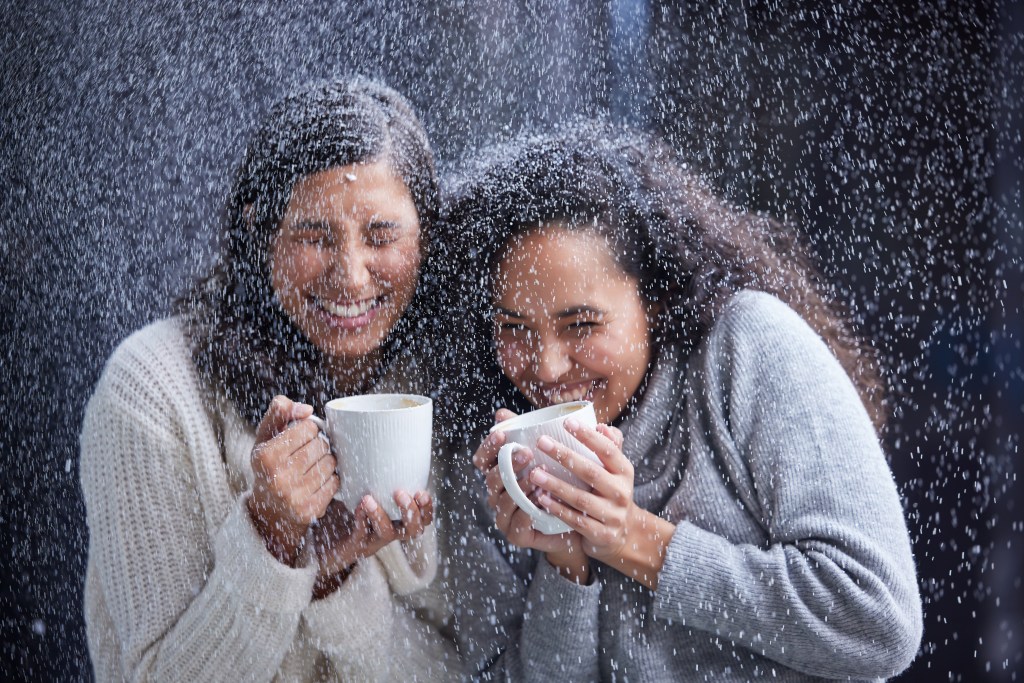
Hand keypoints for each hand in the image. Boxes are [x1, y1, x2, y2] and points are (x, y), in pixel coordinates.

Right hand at [247, 395, 338, 565]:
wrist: (268, 509)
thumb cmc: (269, 464)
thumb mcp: (265, 435)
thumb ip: (280, 411)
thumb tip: (307, 410)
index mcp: (265, 456)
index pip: (308, 427)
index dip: (308, 429)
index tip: (300, 437)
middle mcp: (278, 478)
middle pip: (321, 444)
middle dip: (319, 444)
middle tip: (308, 452)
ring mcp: (295, 497)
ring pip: (331, 463)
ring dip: (327, 460)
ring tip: (312, 466)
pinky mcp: (310, 511)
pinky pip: (335, 482)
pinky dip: (330, 478)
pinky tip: (316, 481)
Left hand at [310, 489, 434, 584]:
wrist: (323, 544)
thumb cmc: (345, 513)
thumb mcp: (363, 493)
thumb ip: (372, 477)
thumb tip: (376, 445)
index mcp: (396, 521)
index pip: (422, 520)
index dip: (427, 509)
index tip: (422, 492)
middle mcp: (388, 533)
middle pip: (413, 530)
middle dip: (412, 512)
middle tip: (401, 493)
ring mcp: (372, 540)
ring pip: (387, 533)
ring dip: (381, 515)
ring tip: (368, 499)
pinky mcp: (354, 545)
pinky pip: (361, 534)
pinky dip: (361, 519)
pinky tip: (357, 505)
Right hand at [473, 410, 589, 583]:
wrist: (581, 524)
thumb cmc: (570, 486)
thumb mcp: (566, 460)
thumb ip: (562, 439)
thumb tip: (553, 417)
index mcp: (504, 472)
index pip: (484, 458)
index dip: (489, 446)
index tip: (503, 434)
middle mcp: (500, 493)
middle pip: (491, 478)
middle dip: (507, 464)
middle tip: (527, 453)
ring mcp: (506, 515)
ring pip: (502, 501)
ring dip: (519, 487)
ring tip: (537, 476)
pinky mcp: (517, 534)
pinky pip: (516, 524)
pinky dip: (527, 512)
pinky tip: (540, 501)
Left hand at [528, 418, 673, 588]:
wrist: (624, 534)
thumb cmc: (611, 492)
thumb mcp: (616, 470)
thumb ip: (609, 446)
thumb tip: (599, 425)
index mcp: (624, 471)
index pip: (608, 449)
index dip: (588, 436)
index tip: (567, 422)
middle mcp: (621, 492)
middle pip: (591, 472)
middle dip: (564, 456)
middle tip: (541, 442)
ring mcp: (613, 515)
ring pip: (580, 499)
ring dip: (556, 485)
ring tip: (534, 474)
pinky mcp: (601, 534)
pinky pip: (576, 520)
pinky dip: (558, 510)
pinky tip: (541, 499)